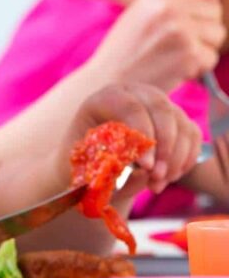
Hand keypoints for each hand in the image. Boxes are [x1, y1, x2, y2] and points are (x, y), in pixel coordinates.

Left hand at [63, 83, 201, 195]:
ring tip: (156, 184)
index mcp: (105, 98)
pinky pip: (192, 135)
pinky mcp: (175, 118)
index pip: (130, 107)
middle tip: (156, 176)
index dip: (143, 135)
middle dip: (164, 147)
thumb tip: (142, 171)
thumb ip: (109, 163)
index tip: (146, 167)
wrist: (93, 160)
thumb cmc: (85, 160)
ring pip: (181, 124)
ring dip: (175, 158)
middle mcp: (134, 93)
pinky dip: (185, 159)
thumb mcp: (87, 162)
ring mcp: (158, 104)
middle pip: (161, 109)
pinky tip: (167, 177)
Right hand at [88, 0, 224, 91]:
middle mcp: (168, 8)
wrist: (106, 84)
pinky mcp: (188, 55)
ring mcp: (180, 31)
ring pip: (217, 33)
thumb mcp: (140, 10)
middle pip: (214, 9)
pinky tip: (173, 69)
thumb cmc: (124, 49)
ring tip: (173, 55)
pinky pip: (211, 57)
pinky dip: (197, 67)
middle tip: (175, 42)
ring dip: (202, 47)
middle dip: (203, 27)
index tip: (197, 7)